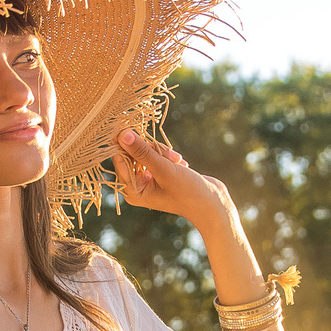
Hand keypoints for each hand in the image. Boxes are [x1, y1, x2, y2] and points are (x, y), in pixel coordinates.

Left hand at [113, 127, 237, 231]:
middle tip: (169, 155)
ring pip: (147, 152)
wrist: (212, 203)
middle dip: (151, 150)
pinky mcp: (160, 173)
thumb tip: (121, 135)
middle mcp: (138, 186)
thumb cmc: (187, 191)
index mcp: (132, 191)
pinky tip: (181, 164)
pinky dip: (168, 156)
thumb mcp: (163, 169)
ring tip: (178, 160)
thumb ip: (142, 151)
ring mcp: (149, 179)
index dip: (124, 143)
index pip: (119, 160)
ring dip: (163, 153)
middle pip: (133, 154)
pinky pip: (157, 155)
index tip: (129, 127)